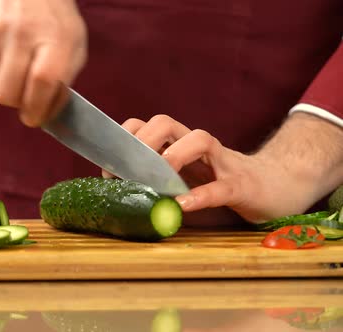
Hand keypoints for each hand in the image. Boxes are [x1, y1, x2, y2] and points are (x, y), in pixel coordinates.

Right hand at [0, 0, 87, 126]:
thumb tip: (46, 114)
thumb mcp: (73, 45)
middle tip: (24, 94)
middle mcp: (22, 34)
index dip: (38, 109)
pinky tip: (1, 56)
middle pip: (7, 94)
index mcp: (55, 39)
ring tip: (14, 68)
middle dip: (16, 103)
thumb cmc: (53, 18)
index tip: (36, 117)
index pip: (43, 84)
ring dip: (2, 86)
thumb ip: (63, 81)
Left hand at [103, 115, 329, 222]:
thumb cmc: (222, 182)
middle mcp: (198, 146)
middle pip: (166, 122)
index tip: (108, 168)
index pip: (146, 126)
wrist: (277, 186)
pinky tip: (182, 205)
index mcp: (180, 144)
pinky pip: (219, 186)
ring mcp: (222, 161)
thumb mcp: (186, 180)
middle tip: (129, 168)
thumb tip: (118, 194)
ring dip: (172, 155)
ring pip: (198, 139)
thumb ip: (159, 181)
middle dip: (142, 140)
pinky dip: (200, 195)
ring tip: (157, 178)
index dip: (124, 140)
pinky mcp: (241, 184)